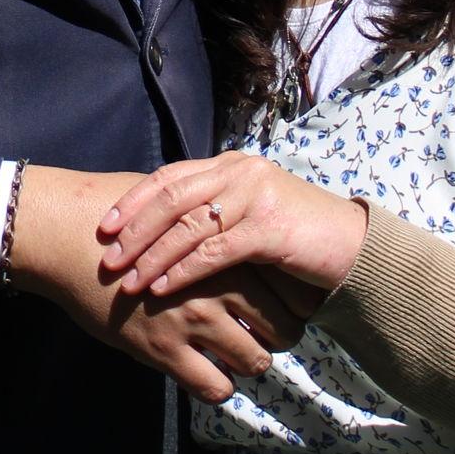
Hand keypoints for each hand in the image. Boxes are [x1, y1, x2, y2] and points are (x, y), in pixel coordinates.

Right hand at [10, 166, 306, 401]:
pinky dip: (218, 385)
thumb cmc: (121, 217)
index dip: (297, 301)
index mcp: (226, 248)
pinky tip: (207, 372)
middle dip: (280, 336)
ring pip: (255, 361)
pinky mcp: (165, 350)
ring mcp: (194, 320)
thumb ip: (212, 220)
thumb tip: (236, 218)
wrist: (70, 240)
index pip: (288, 285)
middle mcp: (219, 286)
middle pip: (283, 326)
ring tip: (237, 355)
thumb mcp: (176, 208)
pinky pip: (214, 386)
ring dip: (250, 362)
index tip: (289, 306)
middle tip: (265, 335)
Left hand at [96, 155, 368, 304]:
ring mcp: (254, 196)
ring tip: (127, 280)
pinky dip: (183, 270)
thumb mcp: (248, 214)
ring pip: (188, 225)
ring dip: (152, 255)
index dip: (134, 200)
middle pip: (171, 197)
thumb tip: (160, 230)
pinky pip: (214, 251)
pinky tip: (162, 288)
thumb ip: (214, 211)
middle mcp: (239, 172)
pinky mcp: (268, 227)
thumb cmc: (294, 236)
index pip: (169, 177)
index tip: (104, 225)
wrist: (351, 248)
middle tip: (106, 254)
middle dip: (134, 228)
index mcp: (230, 165)